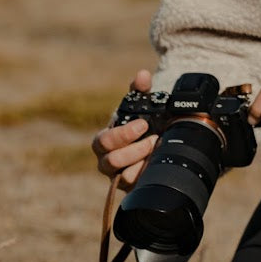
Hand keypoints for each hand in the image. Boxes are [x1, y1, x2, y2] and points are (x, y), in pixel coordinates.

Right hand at [92, 69, 158, 190]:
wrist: (154, 145)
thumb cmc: (141, 125)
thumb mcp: (141, 107)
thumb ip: (140, 90)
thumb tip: (143, 75)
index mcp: (105, 140)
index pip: (103, 141)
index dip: (122, 134)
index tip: (143, 124)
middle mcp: (107, 159)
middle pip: (111, 161)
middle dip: (134, 149)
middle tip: (154, 138)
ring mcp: (118, 175)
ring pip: (123, 176)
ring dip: (142, 161)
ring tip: (157, 149)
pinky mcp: (129, 186)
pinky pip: (133, 186)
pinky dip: (146, 174)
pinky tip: (155, 164)